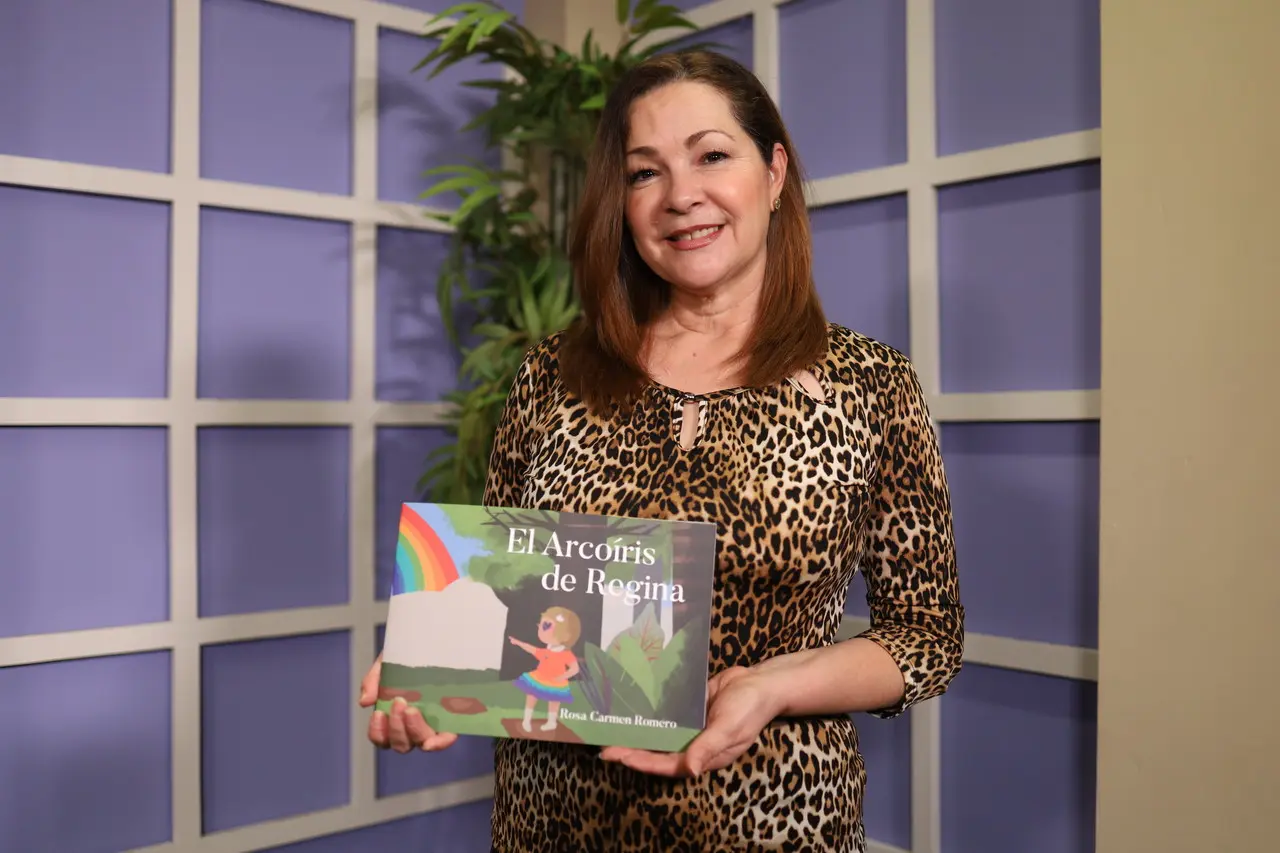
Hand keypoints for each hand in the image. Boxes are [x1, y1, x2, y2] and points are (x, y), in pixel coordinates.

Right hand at [359, 654, 457, 753]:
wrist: (435, 639)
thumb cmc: (407, 655)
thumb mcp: (386, 663)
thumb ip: (373, 681)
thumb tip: (364, 702)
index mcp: (394, 715)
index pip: (383, 737)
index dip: (378, 732)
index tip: (378, 712)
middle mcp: (413, 725)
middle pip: (401, 744)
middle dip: (396, 727)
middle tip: (398, 702)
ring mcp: (433, 723)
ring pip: (420, 742)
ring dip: (413, 730)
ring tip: (412, 709)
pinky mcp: (452, 718)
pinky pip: (446, 738)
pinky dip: (439, 743)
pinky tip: (431, 742)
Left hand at [599, 666, 781, 776]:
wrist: (761, 682)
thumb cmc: (749, 708)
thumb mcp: (729, 729)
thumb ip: (707, 748)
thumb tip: (691, 771)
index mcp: (705, 755)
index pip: (668, 765)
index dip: (642, 763)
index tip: (619, 757)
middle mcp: (695, 744)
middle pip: (658, 752)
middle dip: (632, 751)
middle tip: (604, 748)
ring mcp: (692, 726)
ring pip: (660, 734)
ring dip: (639, 733)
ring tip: (612, 730)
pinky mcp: (690, 709)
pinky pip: (667, 714)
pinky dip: (651, 714)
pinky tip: (632, 708)